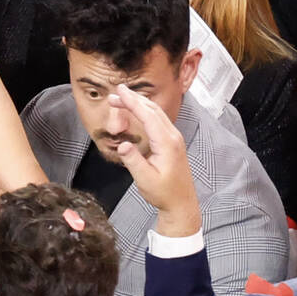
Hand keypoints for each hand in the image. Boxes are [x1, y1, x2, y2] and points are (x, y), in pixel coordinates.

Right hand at [109, 84, 199, 236]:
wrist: (181, 203)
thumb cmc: (163, 193)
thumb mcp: (145, 179)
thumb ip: (133, 161)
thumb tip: (122, 144)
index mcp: (167, 143)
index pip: (148, 116)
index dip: (133, 103)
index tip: (119, 92)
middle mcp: (172, 136)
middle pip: (153, 110)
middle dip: (134, 99)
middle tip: (115, 93)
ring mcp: (174, 138)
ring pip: (156, 113)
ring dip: (139, 104)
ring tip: (121, 99)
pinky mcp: (171, 141)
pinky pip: (158, 120)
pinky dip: (145, 111)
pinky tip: (136, 110)